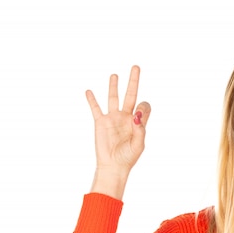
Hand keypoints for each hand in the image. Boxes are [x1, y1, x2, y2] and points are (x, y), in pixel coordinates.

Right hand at [86, 66, 150, 197]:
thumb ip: (141, 129)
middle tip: (136, 67)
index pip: (144, 106)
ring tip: (115, 75)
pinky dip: (92, 100)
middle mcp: (125, 117)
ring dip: (114, 86)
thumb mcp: (139, 144)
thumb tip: (136, 114)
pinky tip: (89, 91)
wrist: (113, 166)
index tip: (137, 116)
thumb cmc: (128, 157)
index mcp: (138, 122)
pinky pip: (95, 108)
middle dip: (134, 81)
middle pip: (131, 94)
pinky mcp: (100, 122)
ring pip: (113, 98)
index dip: (144, 107)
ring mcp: (113, 118)